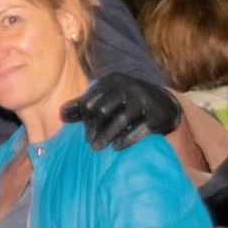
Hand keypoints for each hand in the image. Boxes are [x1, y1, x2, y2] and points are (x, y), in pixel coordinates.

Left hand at [61, 73, 181, 150]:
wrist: (165, 104)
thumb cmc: (126, 102)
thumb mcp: (106, 97)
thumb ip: (84, 104)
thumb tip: (62, 115)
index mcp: (112, 81)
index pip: (90, 101)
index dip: (84, 119)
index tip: (83, 132)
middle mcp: (128, 87)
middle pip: (103, 110)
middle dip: (94, 128)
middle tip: (90, 142)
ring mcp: (144, 100)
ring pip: (120, 120)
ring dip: (106, 136)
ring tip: (97, 147)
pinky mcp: (157, 115)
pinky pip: (139, 130)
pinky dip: (126, 140)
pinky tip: (116, 147)